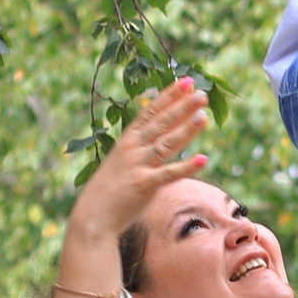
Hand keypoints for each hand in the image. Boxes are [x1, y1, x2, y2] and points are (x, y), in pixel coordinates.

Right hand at [68, 79, 209, 244]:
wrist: (93, 216)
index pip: (151, 112)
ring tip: (204, 116)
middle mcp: (132, 148)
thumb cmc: (110, 190)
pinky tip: (204, 159)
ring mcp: (138, 165)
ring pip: (166, 143)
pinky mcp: (143, 185)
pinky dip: (186, 166)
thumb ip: (142, 149)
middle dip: (182, 106)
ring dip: (186, 129)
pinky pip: (168, 174)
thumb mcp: (124, 162)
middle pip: (161, 122)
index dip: (169, 96)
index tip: (186, 82)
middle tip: (202, 93)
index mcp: (128, 140)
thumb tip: (161, 138)